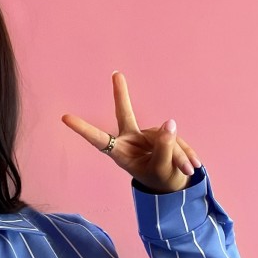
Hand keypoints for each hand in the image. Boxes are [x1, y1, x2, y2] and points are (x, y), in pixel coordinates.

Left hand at [61, 73, 201, 193]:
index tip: (64, 117)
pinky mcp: (162, 132)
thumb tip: (169, 122)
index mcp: (120, 154)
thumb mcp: (162, 169)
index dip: (83, 129)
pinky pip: (176, 137)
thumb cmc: (160, 180)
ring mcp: (146, 134)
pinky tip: (193, 164)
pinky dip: (186, 153)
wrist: (173, 183)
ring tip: (189, 169)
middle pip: (124, 113)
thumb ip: (165, 148)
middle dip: (121, 94)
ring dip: (179, 154)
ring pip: (165, 136)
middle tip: (116, 74)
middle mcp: (130, 140)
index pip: (99, 140)